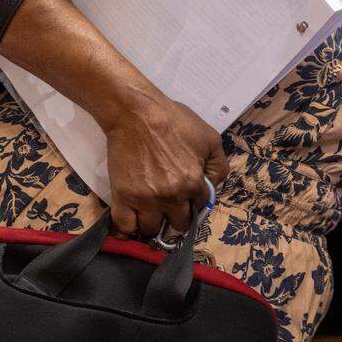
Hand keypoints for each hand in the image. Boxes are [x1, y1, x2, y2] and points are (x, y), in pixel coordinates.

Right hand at [101, 95, 228, 236]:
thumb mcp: (210, 138)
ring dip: (154, 222)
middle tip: (171, 206)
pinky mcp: (123, 196)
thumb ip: (218, 165)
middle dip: (177, 217)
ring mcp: (145, 198)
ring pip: (151, 228)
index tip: (189, 199)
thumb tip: (212, 186)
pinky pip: (125, 226)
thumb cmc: (175, 121)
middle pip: (178, 224)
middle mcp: (171, 196)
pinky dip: (129, 227)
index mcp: (193, 182)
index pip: (200, 207)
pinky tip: (134, 218)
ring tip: (152, 211)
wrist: (137, 113)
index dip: (195, 202)